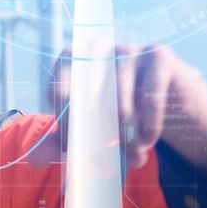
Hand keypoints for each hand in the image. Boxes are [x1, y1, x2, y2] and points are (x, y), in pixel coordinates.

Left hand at [51, 45, 206, 170]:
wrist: (172, 100)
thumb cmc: (122, 110)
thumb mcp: (92, 126)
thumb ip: (62, 139)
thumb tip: (34, 159)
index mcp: (80, 58)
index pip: (63, 67)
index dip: (61, 94)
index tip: (68, 128)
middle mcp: (104, 48)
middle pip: (90, 80)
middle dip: (92, 120)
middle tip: (96, 150)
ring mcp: (132, 49)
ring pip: (122, 91)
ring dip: (125, 129)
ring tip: (131, 155)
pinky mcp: (160, 57)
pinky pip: (151, 94)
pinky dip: (149, 123)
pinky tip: (147, 142)